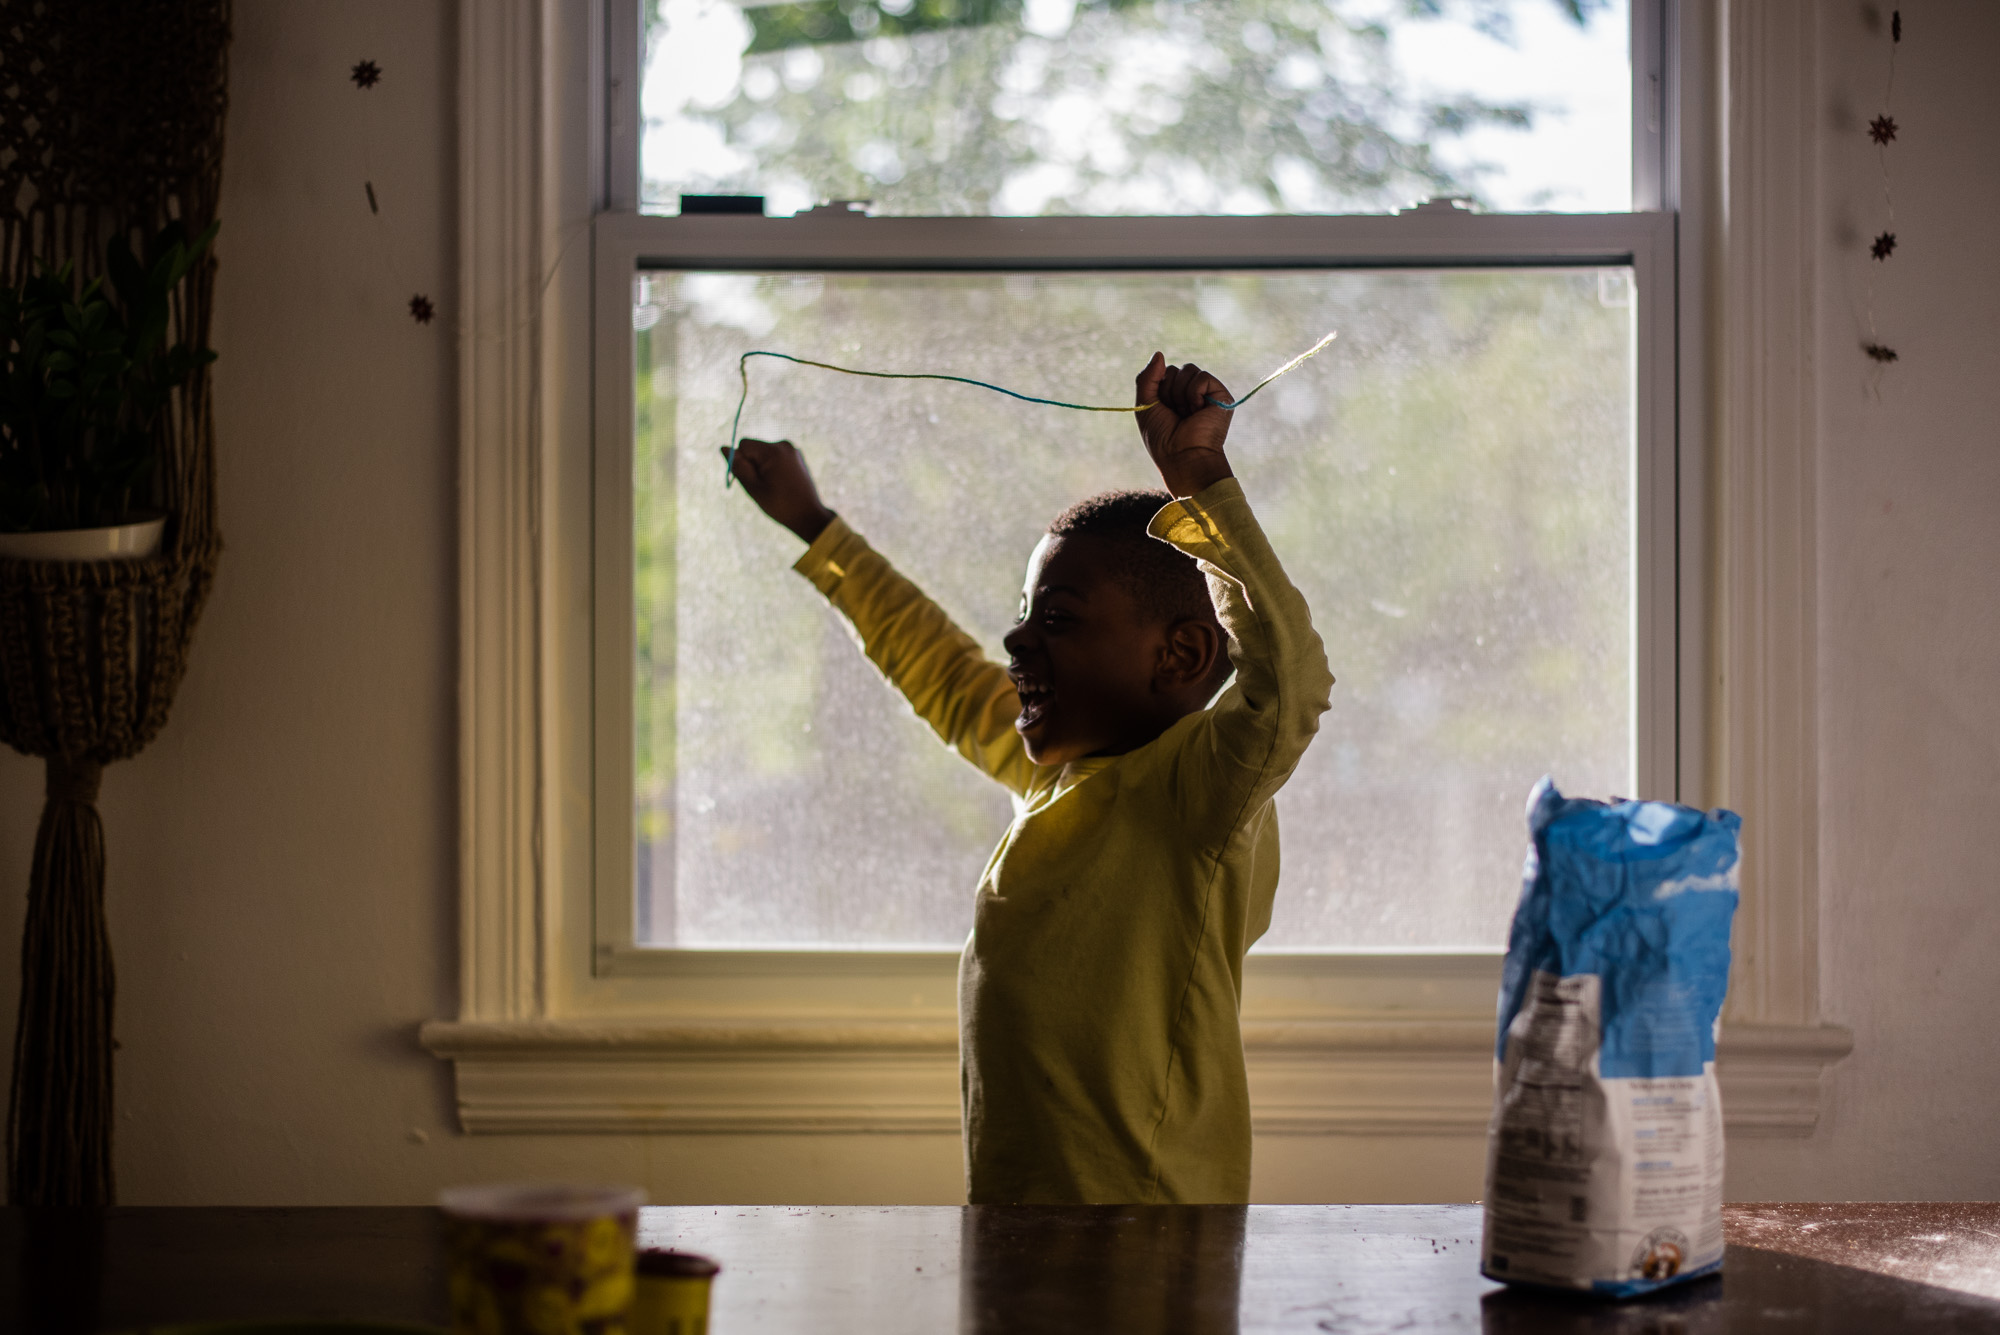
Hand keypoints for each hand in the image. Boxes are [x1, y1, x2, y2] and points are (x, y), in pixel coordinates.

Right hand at [723, 439, 835, 543]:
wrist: (808, 515)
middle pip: (754, 448)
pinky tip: (782, 483)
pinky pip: (775, 456)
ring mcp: (792, 449)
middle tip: (765, 485)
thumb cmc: (779, 504)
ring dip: (763, 467)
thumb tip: (723, 448)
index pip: (744, 444)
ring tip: (774, 485)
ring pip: (763, 453)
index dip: (743, 462)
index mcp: (773, 451)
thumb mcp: (753, 487)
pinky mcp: (796, 455)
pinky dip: (773, 467)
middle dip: (753, 464)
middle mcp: (784, 445)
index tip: (754, 479)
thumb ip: (738, 466)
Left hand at [1135, 353, 1234, 496]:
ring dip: (1180, 394)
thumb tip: (1159, 353)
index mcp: (1173, 395)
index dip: (1158, 390)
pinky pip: (1202, 377)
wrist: (1182, 456)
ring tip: (1187, 414)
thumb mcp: (1145, 405)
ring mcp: (1206, 393)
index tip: (1162, 411)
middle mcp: (1190, 392)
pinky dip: (1194, 394)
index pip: (1162, 372)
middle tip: (1176, 414)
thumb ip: (1147, 378)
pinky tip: (1198, 411)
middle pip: (1174, 369)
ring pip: (1188, 369)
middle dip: (1168, 391)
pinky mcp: (1221, 395)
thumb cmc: (1162, 438)